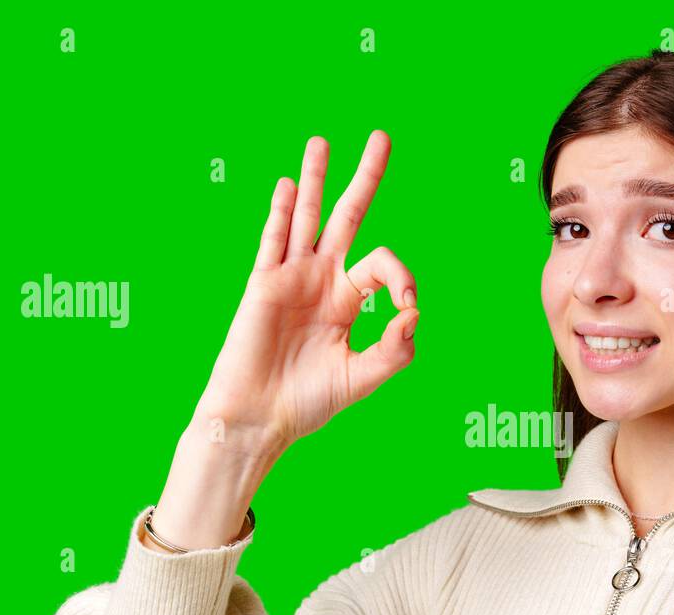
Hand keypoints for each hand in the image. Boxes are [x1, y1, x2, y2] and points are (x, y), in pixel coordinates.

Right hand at [195, 129, 418, 457]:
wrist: (260, 417)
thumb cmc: (307, 402)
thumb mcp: (363, 376)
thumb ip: (395, 349)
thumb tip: (413, 312)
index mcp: (346, 300)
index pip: (383, 265)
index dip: (403, 278)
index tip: (408, 306)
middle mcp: (321, 281)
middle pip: (347, 218)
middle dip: (365, 179)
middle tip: (382, 137)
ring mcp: (291, 278)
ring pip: (307, 218)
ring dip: (316, 179)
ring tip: (322, 141)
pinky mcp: (263, 285)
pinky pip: (273, 242)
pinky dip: (282, 214)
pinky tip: (290, 186)